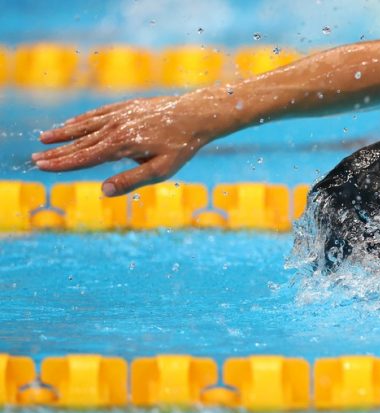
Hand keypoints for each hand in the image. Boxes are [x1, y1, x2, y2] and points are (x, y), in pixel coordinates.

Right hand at [35, 95, 210, 195]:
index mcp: (122, 145)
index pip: (85, 157)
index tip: (42, 167)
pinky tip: (73, 123)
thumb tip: (104, 191)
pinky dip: (83, 120)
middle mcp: (116, 128)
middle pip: (80, 142)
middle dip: (57, 151)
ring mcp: (120, 115)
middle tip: (35, 158)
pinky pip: (98, 113)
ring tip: (45, 138)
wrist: (196, 114)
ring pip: (86, 125)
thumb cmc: (181, 146)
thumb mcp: (161, 170)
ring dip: (64, 133)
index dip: (63, 163)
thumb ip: (132, 180)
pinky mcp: (127, 107)